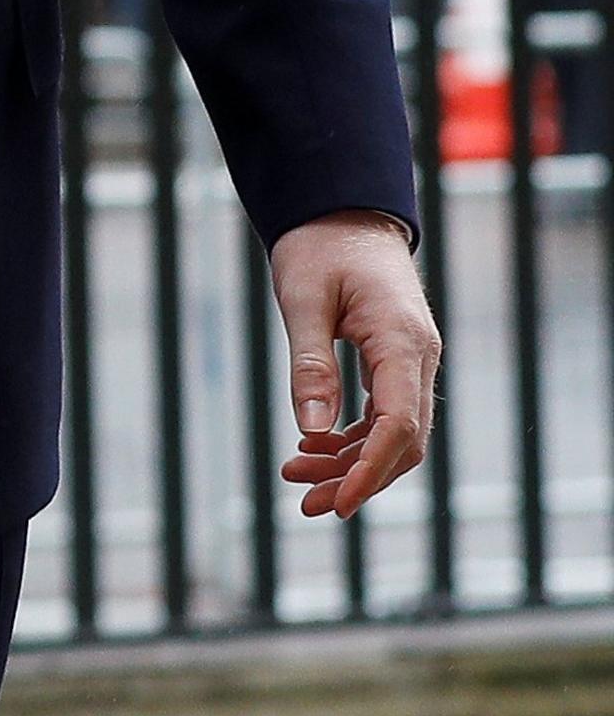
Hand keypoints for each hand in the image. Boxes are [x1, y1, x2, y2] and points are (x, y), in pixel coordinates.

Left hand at [271, 213, 439, 520]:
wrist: (343, 211)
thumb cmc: (320, 247)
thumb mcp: (303, 300)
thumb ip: (311, 364)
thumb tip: (311, 431)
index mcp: (402, 341)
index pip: (397, 425)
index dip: (370, 470)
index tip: (339, 504)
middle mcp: (418, 356)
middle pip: (402, 440)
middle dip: (357, 477)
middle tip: (304, 503)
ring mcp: (412, 361)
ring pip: (394, 433)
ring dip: (350, 463)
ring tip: (296, 478)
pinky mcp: (396, 362)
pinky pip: (384, 415)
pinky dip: (352, 439)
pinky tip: (313, 448)